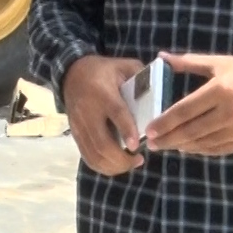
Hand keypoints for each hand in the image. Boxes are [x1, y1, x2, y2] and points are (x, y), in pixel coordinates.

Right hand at [63, 54, 145, 175]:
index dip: (126, 130)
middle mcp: (88, 111)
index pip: (115, 113)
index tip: (136, 146)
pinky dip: (103, 166)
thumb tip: (160, 93)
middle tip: (140, 159)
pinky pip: (88, 157)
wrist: (72, 73)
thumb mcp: (123, 66)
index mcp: (103, 92)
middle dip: (122, 159)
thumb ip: (142, 77)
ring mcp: (80, 125)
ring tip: (131, 163)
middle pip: (102, 142)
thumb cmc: (104, 71)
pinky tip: (117, 165)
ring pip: (94, 154)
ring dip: (114, 166)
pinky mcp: (75, 134)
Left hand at [145, 53, 232, 156]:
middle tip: (152, 144)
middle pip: (191, 131)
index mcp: (221, 91)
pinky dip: (201, 150)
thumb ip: (189, 62)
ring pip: (203, 144)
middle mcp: (230, 113)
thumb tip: (161, 56)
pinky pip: (218, 150)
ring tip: (167, 145)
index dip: (165, 122)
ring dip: (182, 146)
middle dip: (168, 139)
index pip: (185, 111)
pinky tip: (188, 147)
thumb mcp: (220, 63)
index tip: (149, 130)